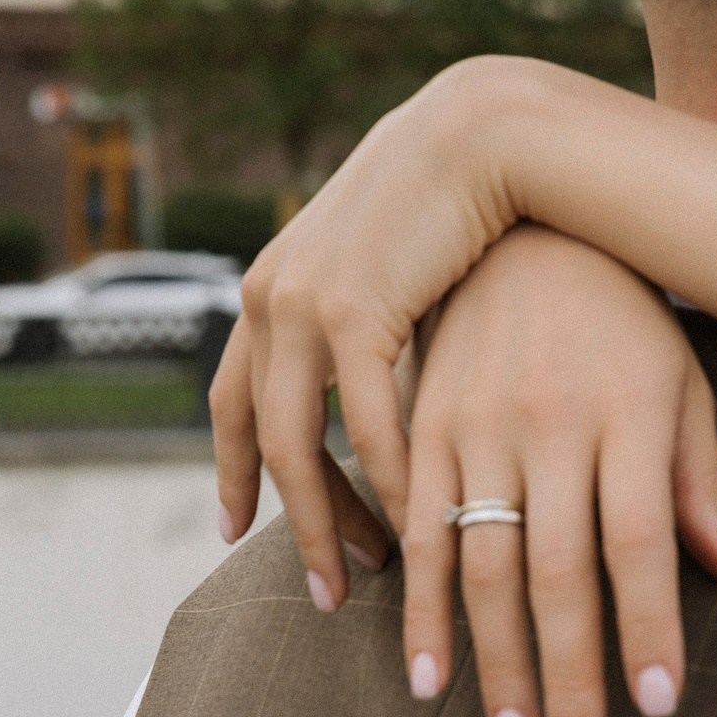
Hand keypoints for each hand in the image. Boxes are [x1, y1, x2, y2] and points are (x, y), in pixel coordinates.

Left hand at [213, 57, 546, 604]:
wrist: (482, 131)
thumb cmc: (456, 200)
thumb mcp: (391, 267)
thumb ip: (372, 321)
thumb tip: (384, 381)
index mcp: (270, 287)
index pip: (234, 399)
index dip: (235, 469)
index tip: (238, 530)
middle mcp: (268, 296)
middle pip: (261, 436)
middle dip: (292, 518)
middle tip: (325, 584)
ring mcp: (300, 302)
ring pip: (299, 444)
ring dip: (331, 518)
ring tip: (366, 574)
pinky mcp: (350, 308)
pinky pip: (362, 421)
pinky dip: (387, 477)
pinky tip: (420, 517)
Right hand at [403, 226, 716, 716]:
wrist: (522, 224)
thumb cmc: (625, 320)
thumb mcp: (682, 381)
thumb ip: (700, 478)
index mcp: (629, 414)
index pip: (639, 541)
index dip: (647, 627)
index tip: (658, 708)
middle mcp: (550, 422)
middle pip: (559, 570)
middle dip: (569, 674)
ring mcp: (479, 425)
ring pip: (483, 564)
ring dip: (494, 664)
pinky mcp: (422, 427)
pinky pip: (416, 531)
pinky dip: (419, 612)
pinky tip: (427, 681)